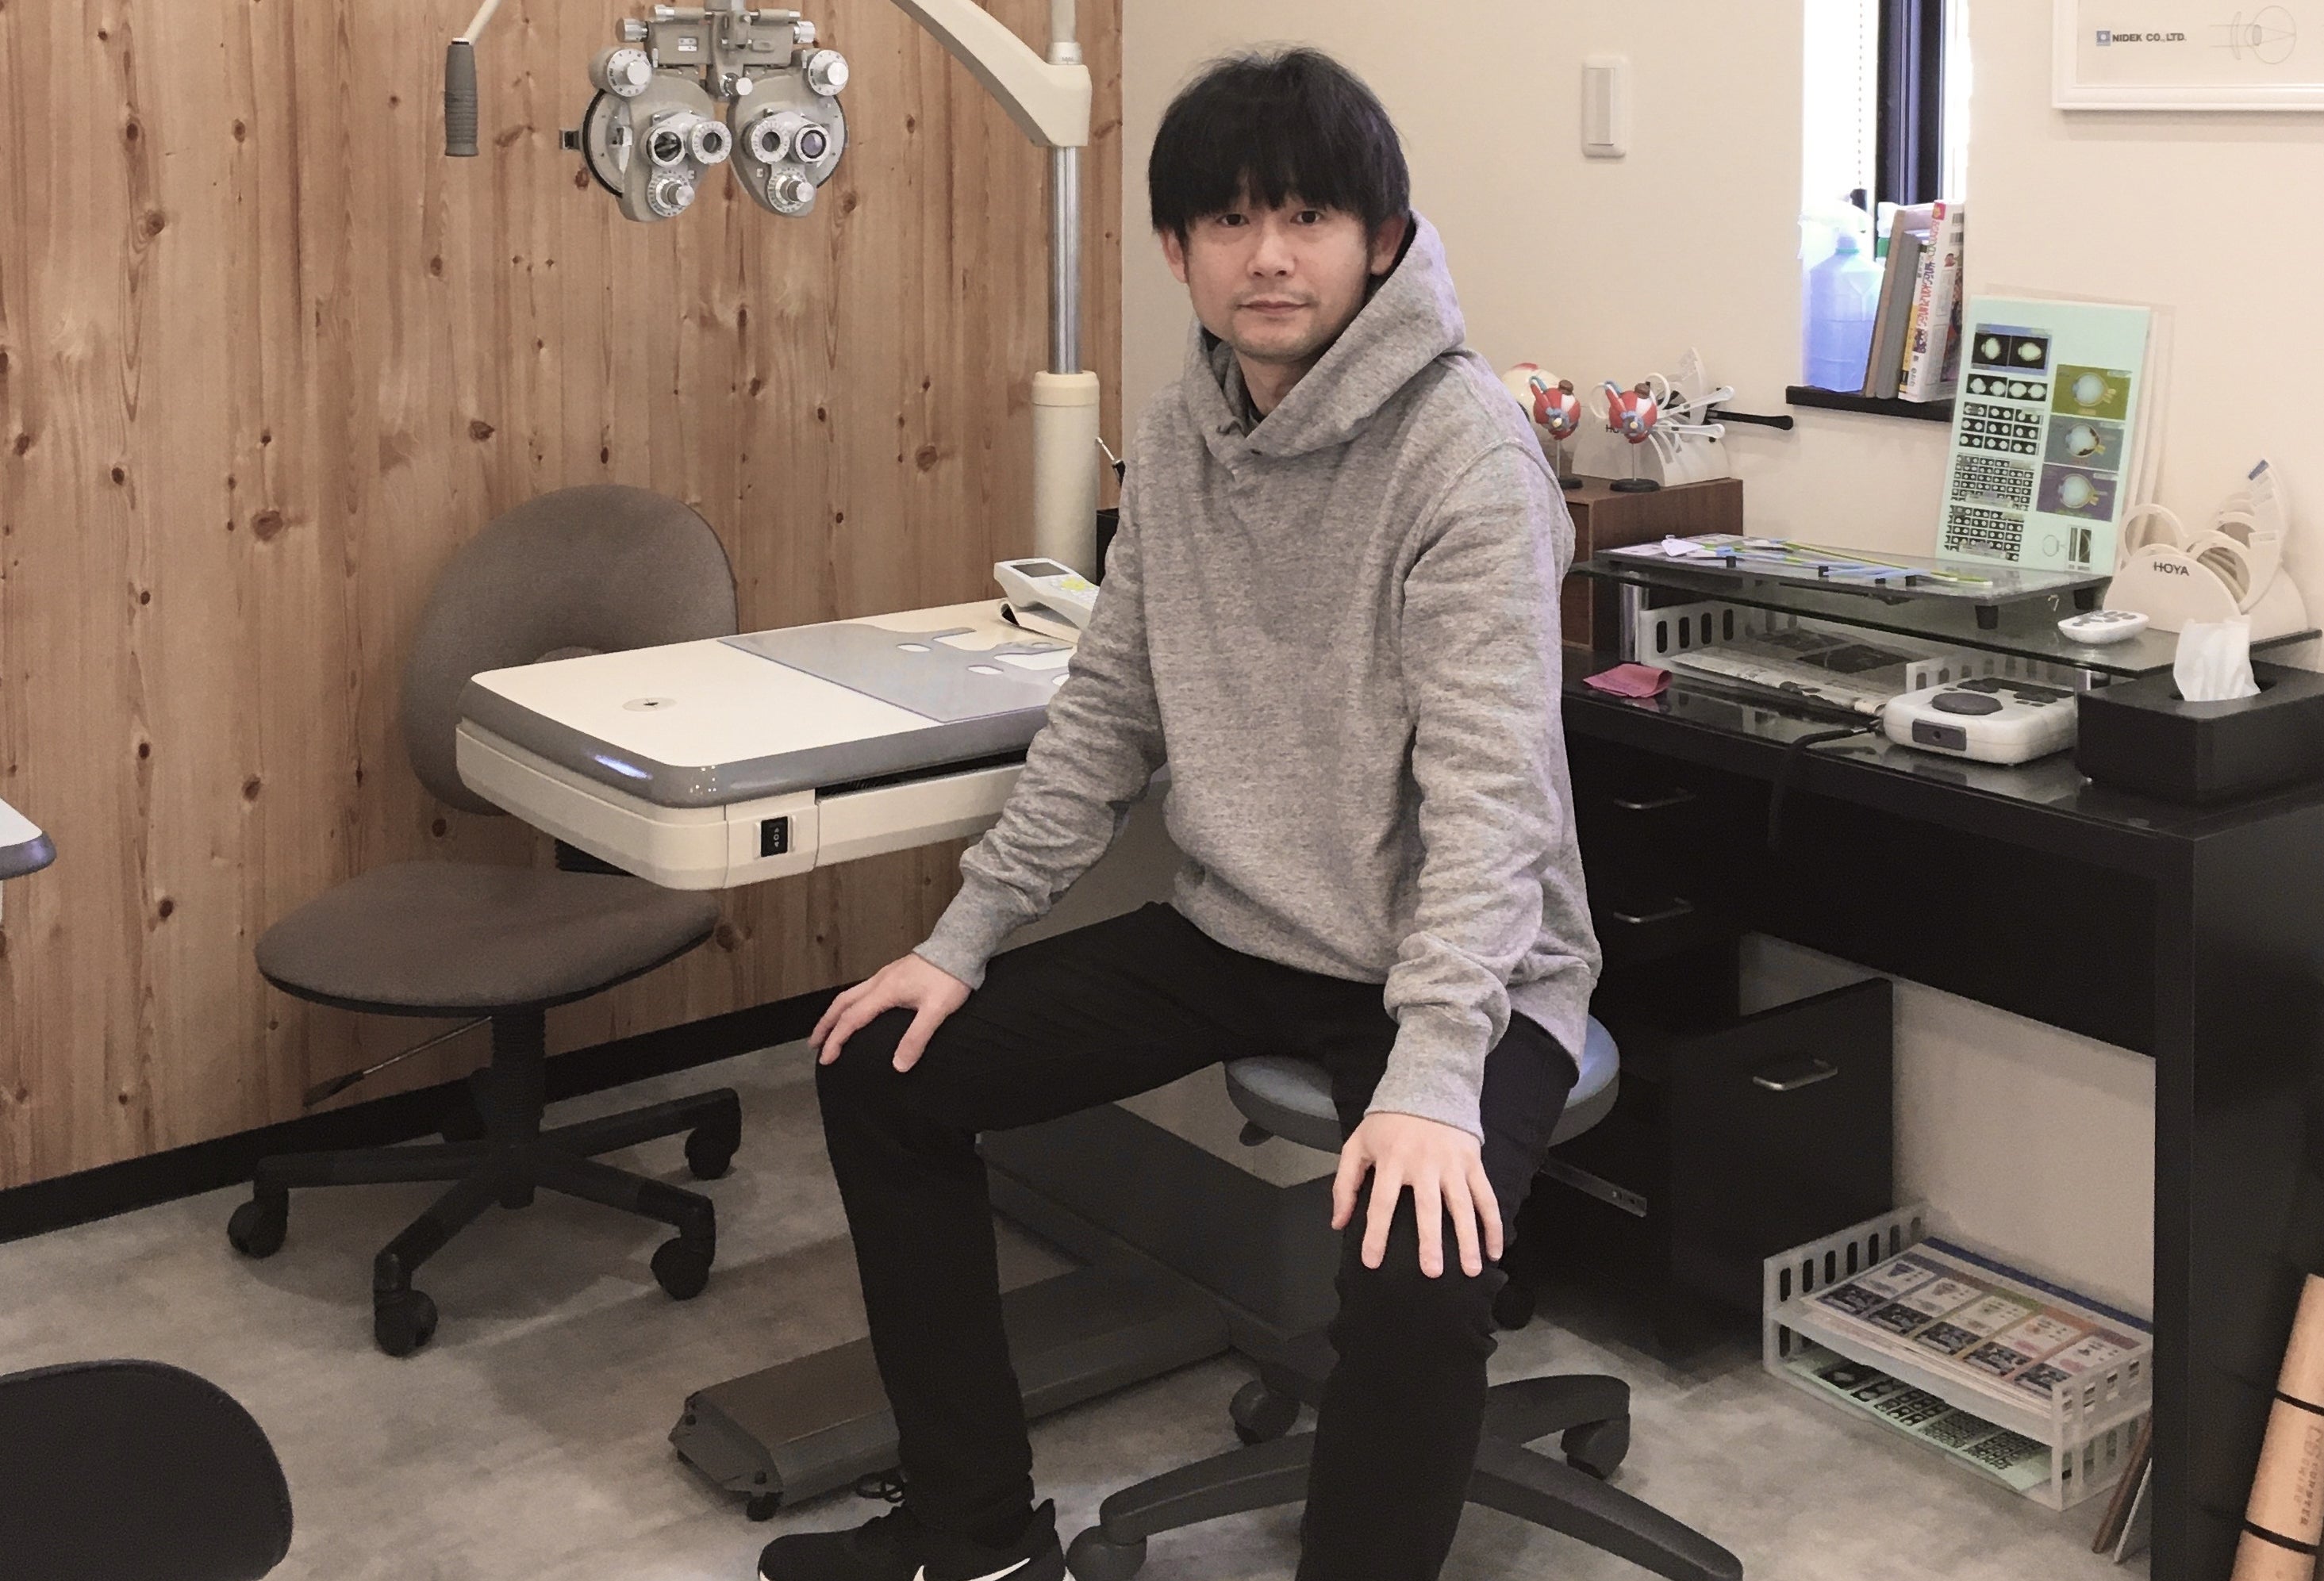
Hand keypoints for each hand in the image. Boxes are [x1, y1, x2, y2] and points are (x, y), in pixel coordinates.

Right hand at [812, 953, 970, 1071]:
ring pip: (851, 995)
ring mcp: (886, 976)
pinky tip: (858, 1011)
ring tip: (829, 1029)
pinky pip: (863, 990)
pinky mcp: (894, 974)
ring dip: (836, 1013)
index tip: (826, 1058)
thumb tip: (898, 1065)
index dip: (836, 1040)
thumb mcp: (936, 1011)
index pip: (852, 1019)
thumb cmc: (951, 977)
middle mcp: (880, 981)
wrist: (960, 946)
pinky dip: (851, 1004)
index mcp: (886, 991)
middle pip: (842, 1003)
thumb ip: (916, 1038)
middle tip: (814, 1044)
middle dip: (826, 1024)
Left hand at [1331, 1112, 1501, 1278]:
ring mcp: (1452, 1164)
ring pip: (1463, 1206)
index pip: (1381, 1202)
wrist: (1428, 1086)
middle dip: (1431, 1241)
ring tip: (1472, 1269)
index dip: (1376, 1233)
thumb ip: (1345, 1183)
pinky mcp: (1473, 1163)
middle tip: (1433, 1272)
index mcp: (1392, 1160)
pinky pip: (1486, 1197)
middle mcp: (1423, 1164)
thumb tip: (1338, 1222)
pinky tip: (1495, 1249)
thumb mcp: (1357, 1144)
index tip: (1372, 1262)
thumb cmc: (1388, 1123)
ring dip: (1469, 1239)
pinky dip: (1494, 1224)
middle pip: (1428, 1208)